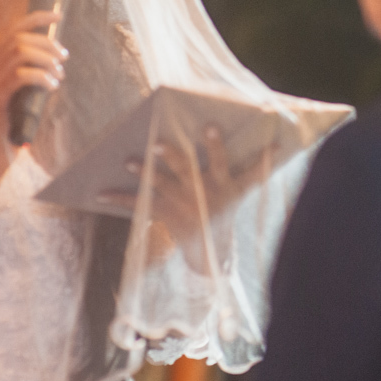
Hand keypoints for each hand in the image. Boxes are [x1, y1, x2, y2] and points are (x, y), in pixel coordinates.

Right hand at [0, 10, 67, 136]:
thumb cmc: (15, 116)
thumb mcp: (24, 87)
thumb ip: (32, 68)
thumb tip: (57, 53)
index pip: (13, 29)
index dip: (37, 18)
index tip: (59, 16)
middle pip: (20, 39)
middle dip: (47, 44)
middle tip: (64, 58)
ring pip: (21, 54)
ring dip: (47, 61)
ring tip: (59, 75)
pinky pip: (21, 76)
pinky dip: (42, 77)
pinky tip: (52, 86)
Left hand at [124, 126, 273, 271]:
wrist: (212, 254)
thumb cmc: (227, 211)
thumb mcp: (242, 190)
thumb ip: (255, 166)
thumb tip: (280, 143)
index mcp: (224, 186)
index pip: (222, 161)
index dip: (217, 146)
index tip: (209, 126)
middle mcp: (203, 194)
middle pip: (187, 171)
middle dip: (172, 156)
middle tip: (157, 141)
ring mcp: (183, 205)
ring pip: (161, 186)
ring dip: (144, 173)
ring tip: (128, 160)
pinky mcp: (165, 214)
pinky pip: (139, 205)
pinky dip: (118, 197)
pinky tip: (99, 191)